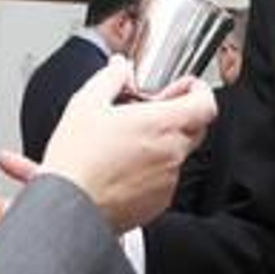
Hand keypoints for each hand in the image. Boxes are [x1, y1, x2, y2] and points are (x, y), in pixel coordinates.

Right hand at [37, 56, 215, 230]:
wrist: (69, 207)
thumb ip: (109, 78)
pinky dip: (152, 171)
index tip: (186, 89)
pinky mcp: (158, 203)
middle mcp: (171, 153)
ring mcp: (167, 180)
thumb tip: (119, 67)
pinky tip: (124, 168)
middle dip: (180, 116)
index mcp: (160, 124)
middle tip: (153, 113)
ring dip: (162, 145)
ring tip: (129, 143)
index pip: (205, 103)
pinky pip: (165, 180)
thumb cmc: (76, 161)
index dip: (200, 91)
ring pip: (178, 155)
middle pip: (195, 128)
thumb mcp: (86, 104)